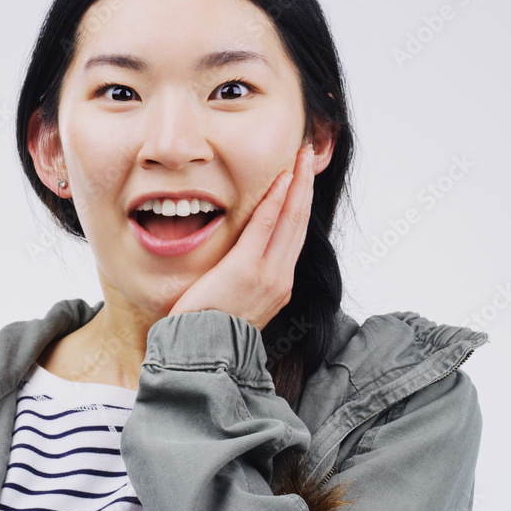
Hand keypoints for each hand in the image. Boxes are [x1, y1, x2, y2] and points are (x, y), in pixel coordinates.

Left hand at [168, 143, 315, 329]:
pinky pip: (265, 227)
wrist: (202, 353)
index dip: (300, 204)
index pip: (294, 236)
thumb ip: (244, 278)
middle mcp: (280, 279)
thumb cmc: (209, 328)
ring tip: (301, 159)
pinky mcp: (247, 270)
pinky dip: (275, 201)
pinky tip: (282, 179)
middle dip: (306, 187)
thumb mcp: (236, 302)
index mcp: (278, 286)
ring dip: (297, 185)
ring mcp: (268, 275)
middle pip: (299, 223)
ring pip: (290, 220)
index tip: (302, 179)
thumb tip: (237, 261)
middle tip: (308, 157)